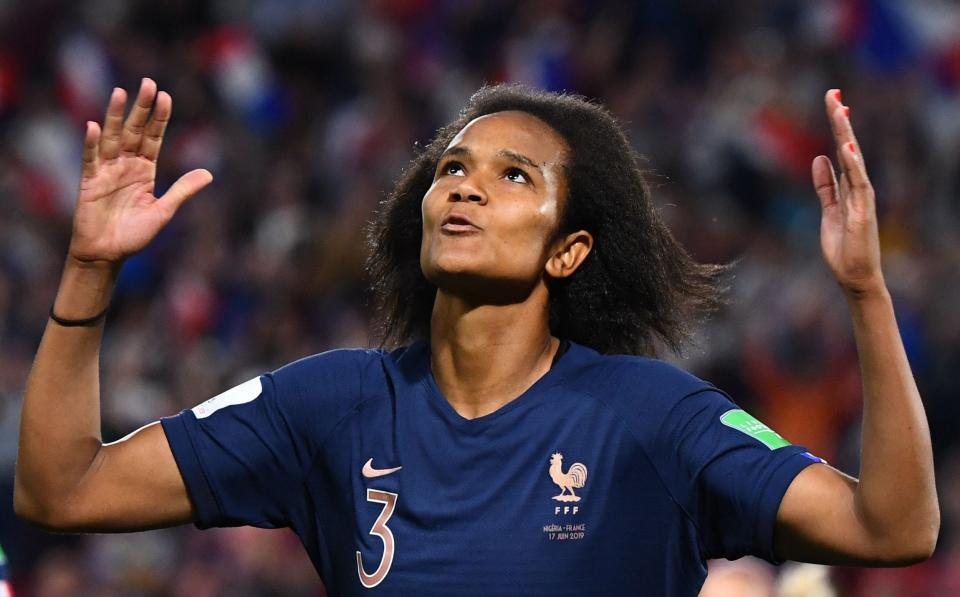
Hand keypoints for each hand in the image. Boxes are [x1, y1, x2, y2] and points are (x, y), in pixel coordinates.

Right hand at [68, 78, 212, 267]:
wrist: (108, 255)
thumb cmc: (135, 235)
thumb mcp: (164, 211)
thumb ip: (182, 190)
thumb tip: (209, 174)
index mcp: (145, 171)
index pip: (154, 138)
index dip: (159, 118)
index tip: (165, 96)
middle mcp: (126, 166)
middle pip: (134, 131)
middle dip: (141, 108)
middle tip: (148, 83)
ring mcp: (107, 171)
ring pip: (112, 138)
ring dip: (115, 116)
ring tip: (120, 92)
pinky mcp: (90, 182)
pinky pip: (90, 159)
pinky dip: (92, 144)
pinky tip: (93, 126)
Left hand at [811, 89, 884, 297]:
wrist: (854, 276)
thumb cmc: (843, 247)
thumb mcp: (828, 210)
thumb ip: (825, 186)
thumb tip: (819, 159)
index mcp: (848, 186)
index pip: (842, 149)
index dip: (837, 126)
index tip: (833, 101)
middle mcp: (858, 187)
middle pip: (848, 148)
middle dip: (840, 121)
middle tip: (834, 94)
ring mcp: (862, 199)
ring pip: (854, 160)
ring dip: (846, 135)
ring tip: (840, 109)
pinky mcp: (862, 212)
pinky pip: (858, 184)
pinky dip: (853, 166)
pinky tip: (846, 148)